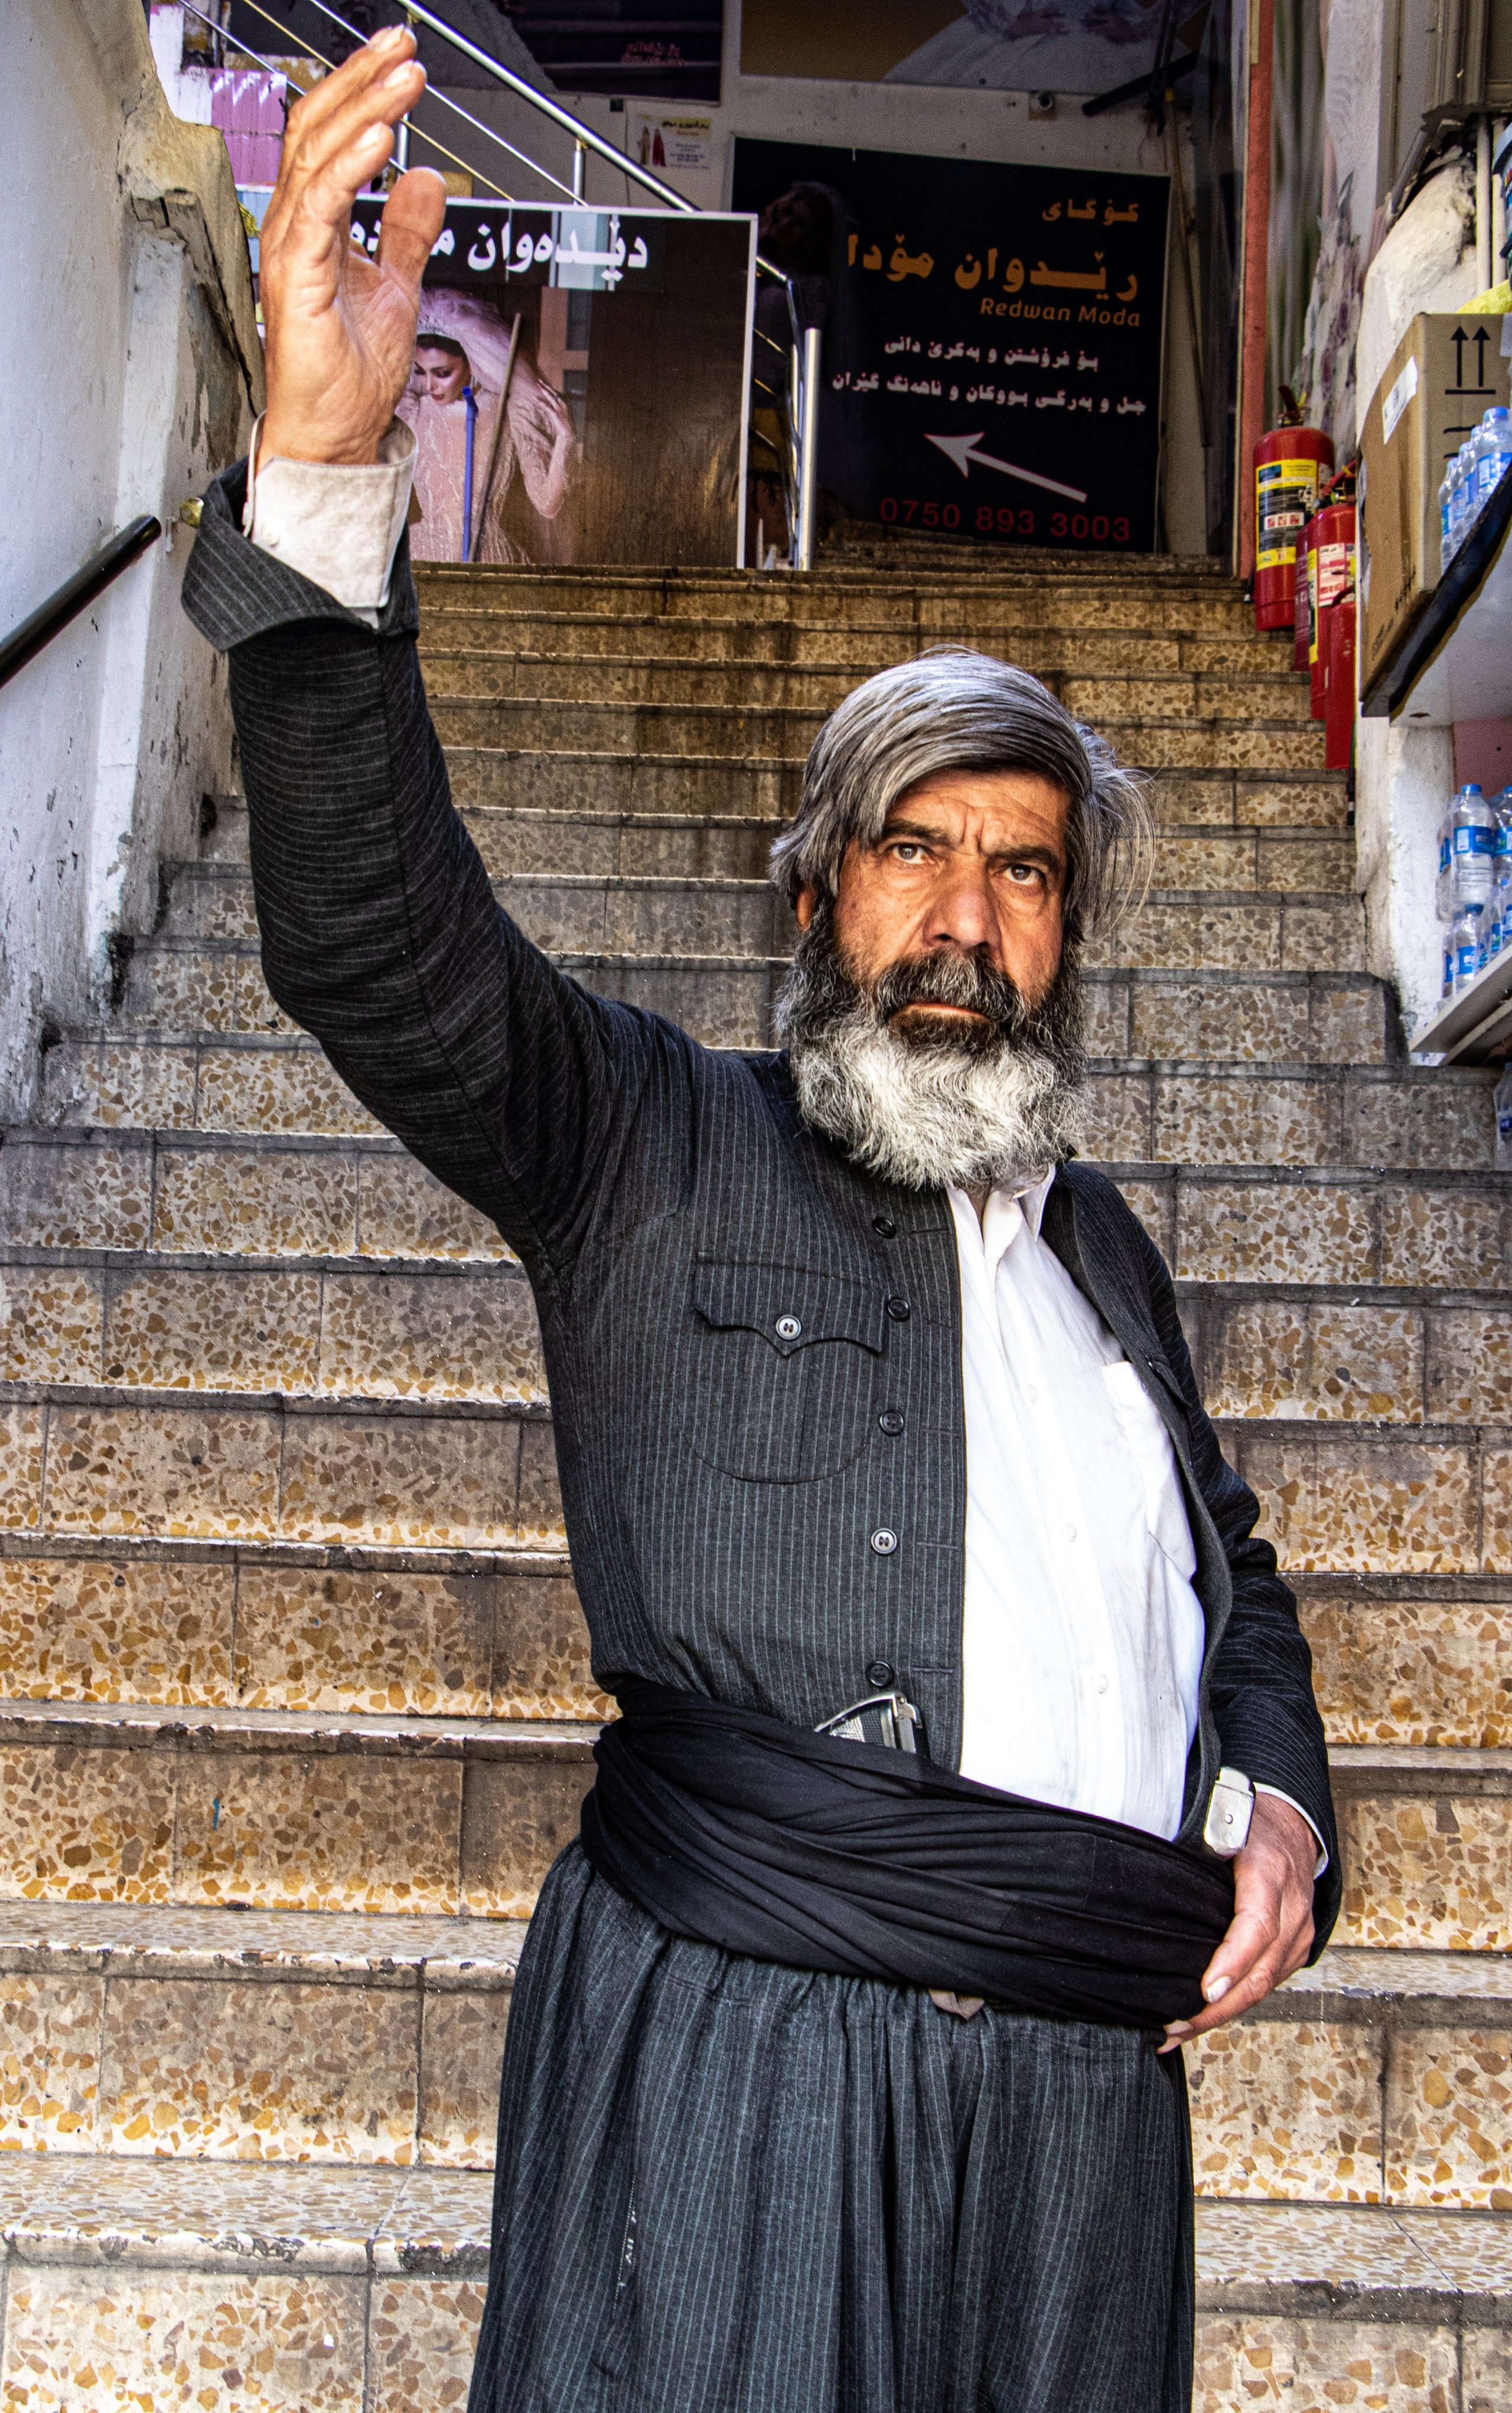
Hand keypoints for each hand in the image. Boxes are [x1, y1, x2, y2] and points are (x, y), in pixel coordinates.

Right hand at [259, 28, 447, 465]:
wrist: (334, 434)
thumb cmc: (349, 375)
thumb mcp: (397, 286)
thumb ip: (407, 232)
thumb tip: (425, 180)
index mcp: (314, 224)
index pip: (332, 137)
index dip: (363, 92)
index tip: (400, 59)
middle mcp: (294, 227)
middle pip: (318, 129)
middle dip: (362, 81)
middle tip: (402, 47)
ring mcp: (291, 250)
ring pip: (318, 157)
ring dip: (364, 111)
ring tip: (404, 79)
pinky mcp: (298, 278)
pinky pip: (321, 209)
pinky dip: (352, 169)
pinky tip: (383, 140)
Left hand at [1158, 1793, 1315, 2053]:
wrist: (1292, 1826)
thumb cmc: (1250, 1823)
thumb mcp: (1225, 1820)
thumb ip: (1202, 1840)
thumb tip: (1157, 1864)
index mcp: (1270, 1874)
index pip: (1257, 1926)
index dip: (1233, 1961)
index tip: (1205, 1990)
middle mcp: (1292, 1911)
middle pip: (1261, 1971)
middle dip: (1217, 2007)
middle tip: (1173, 2028)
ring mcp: (1298, 1935)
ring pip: (1264, 1985)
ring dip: (1221, 2014)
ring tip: (1176, 2032)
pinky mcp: (1294, 1950)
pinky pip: (1266, 1984)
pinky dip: (1235, 2004)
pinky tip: (1201, 2019)